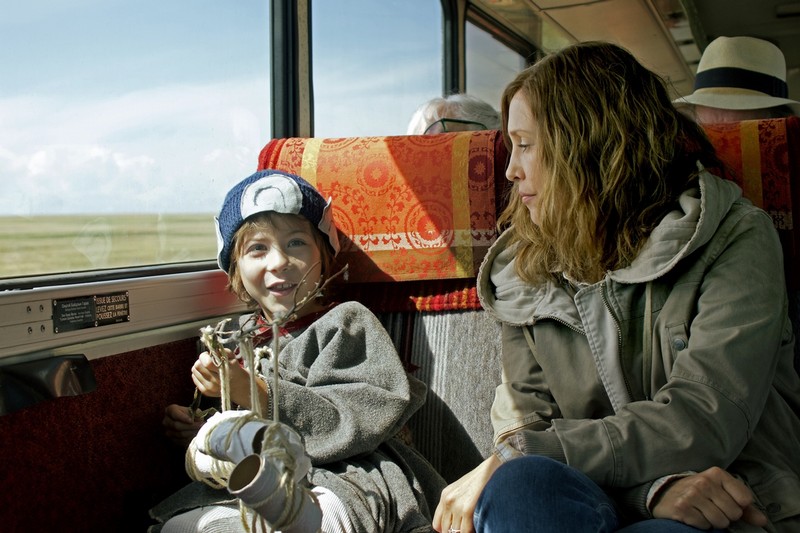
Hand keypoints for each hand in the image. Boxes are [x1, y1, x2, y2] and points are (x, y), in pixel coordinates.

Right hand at [162, 403, 205, 447]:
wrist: (187, 422)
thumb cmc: (190, 415)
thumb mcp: (194, 411)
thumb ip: (196, 413)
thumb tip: (199, 417)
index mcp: (170, 410)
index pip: (174, 413)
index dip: (183, 418)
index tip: (191, 421)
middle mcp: (166, 421)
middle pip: (176, 425)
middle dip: (190, 426)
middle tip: (201, 426)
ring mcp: (167, 431)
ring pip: (179, 434)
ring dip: (191, 433)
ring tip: (200, 430)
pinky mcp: (171, 439)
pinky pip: (180, 441)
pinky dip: (189, 439)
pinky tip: (195, 435)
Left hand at [191, 349, 234, 396]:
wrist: (240, 388)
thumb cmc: (236, 371)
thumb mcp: (234, 359)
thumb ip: (223, 352)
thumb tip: (212, 349)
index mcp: (225, 371)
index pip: (207, 363)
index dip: (204, 356)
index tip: (208, 354)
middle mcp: (216, 381)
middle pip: (198, 366)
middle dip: (201, 360)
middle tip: (207, 360)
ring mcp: (210, 388)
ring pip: (194, 372)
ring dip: (199, 367)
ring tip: (207, 367)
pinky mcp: (206, 392)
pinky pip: (194, 379)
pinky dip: (198, 374)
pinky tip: (205, 374)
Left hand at [433, 454, 500, 532]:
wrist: (494, 468)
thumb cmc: (482, 480)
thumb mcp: (462, 490)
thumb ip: (454, 505)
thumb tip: (450, 528)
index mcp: (445, 495)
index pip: (437, 524)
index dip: (446, 531)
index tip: (456, 530)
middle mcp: (448, 500)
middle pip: (446, 530)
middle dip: (456, 532)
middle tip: (468, 528)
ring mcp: (456, 505)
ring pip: (456, 532)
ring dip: (464, 531)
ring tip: (474, 527)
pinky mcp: (467, 510)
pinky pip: (466, 531)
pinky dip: (472, 532)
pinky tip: (479, 527)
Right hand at [652, 466, 767, 529]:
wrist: (665, 493)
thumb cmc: (699, 493)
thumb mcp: (721, 492)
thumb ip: (744, 506)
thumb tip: (763, 520)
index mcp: (717, 474)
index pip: (745, 499)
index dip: (739, 506)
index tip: (727, 502)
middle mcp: (704, 482)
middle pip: (734, 513)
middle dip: (726, 516)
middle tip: (712, 508)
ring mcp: (692, 495)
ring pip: (720, 522)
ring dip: (713, 522)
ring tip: (703, 512)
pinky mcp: (682, 508)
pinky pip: (705, 526)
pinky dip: (701, 525)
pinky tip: (694, 515)